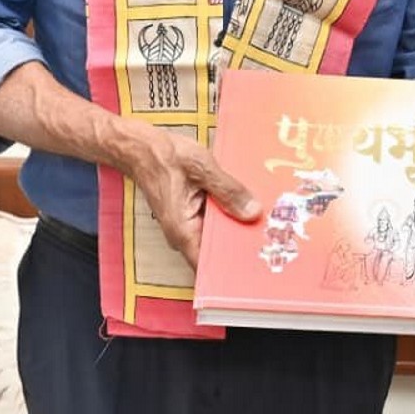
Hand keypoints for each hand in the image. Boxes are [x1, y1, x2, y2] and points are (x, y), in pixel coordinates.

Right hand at [131, 126, 260, 267]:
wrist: (141, 148)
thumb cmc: (163, 157)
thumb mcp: (202, 168)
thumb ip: (228, 190)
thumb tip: (253, 212)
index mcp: (183, 230)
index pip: (209, 264)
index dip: (234, 265)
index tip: (259, 261)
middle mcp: (184, 234)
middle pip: (219, 249)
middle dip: (243, 242)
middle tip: (274, 236)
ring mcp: (188, 225)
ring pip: (219, 234)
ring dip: (238, 225)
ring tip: (268, 219)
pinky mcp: (193, 215)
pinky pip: (215, 221)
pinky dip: (229, 213)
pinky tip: (248, 203)